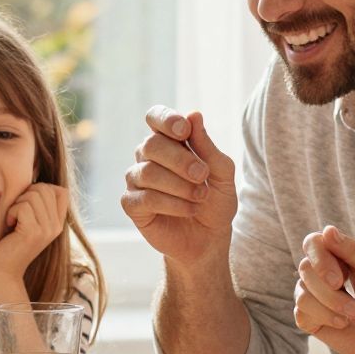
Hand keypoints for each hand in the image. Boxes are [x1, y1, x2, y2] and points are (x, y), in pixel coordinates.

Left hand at [0, 182, 69, 286]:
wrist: (1, 271)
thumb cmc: (7, 242)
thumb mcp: (27, 220)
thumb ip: (36, 204)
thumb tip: (34, 179)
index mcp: (57, 222)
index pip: (60, 191)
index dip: (42, 189)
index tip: (27, 205)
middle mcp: (56, 226)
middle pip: (45, 188)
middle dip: (25, 194)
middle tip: (16, 212)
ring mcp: (47, 230)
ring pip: (33, 195)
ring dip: (16, 204)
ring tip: (13, 220)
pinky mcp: (34, 233)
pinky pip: (23, 206)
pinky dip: (11, 212)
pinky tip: (9, 225)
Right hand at [121, 108, 236, 268]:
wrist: (209, 239)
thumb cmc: (215, 202)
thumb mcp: (222, 174)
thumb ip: (208, 147)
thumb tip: (194, 114)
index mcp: (169, 141)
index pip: (155, 116)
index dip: (165, 119)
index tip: (184, 130)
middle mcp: (148, 157)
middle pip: (151, 145)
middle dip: (180, 160)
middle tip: (202, 175)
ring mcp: (136, 180)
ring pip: (147, 172)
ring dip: (180, 186)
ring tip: (200, 197)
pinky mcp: (132, 204)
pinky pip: (144, 197)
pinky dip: (171, 204)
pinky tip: (189, 209)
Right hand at [294, 226, 354, 353]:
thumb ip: (352, 251)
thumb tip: (327, 230)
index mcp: (335, 255)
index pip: (312, 243)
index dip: (320, 258)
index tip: (340, 279)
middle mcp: (318, 273)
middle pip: (305, 268)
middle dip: (330, 291)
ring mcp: (311, 295)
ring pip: (302, 293)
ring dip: (331, 306)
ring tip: (354, 315)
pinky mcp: (308, 318)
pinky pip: (301, 313)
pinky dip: (324, 318)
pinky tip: (342, 324)